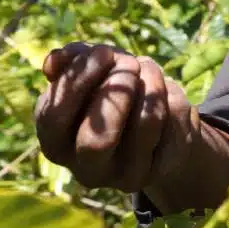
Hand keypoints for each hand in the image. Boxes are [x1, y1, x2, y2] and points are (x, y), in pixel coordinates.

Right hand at [34, 42, 199, 193]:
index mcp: (56, 145)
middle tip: (129, 62)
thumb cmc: (106, 94)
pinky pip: (174, 120)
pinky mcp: (164, 168)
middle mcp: (87, 170)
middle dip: (117, 91)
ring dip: (151, 81)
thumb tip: (55, 60)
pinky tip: (164, 91)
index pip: (54, 118)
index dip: (79, 79)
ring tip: (148, 66)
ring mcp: (128, 175)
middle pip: (97, 140)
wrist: (150, 125)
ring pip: (146, 123)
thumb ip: (69, 64)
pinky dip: (171, 92)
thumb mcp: (87, 75)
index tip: (103, 52)